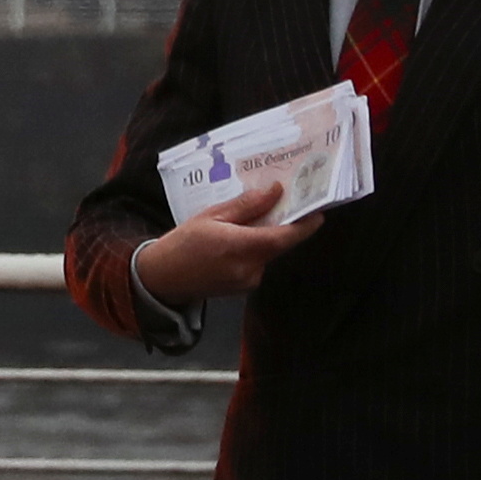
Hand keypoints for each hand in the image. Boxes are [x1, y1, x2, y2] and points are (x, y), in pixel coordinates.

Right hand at [134, 171, 321, 305]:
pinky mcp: (245, 287)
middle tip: (279, 204)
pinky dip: (253, 250)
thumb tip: (275, 191)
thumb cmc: (182, 244)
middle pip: (278, 244)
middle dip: (281, 225)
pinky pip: (258, 263)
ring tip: (242, 224)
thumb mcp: (211, 216)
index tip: (319, 211)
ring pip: (268, 253)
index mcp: (241, 247)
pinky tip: (234, 243)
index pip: (285, 237)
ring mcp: (249, 281)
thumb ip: (246, 206)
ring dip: (264, 238)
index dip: (305, 225)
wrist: (161, 279)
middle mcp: (250, 268)